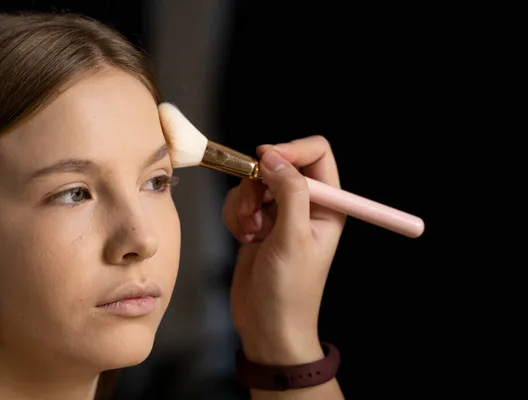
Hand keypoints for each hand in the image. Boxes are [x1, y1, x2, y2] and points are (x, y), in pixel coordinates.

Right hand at [222, 136, 345, 364]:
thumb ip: (289, 191)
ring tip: (249, 232)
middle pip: (279, 164)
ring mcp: (280, 214)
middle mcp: (306, 205)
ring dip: (244, 203)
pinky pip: (240, 200)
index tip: (264, 159)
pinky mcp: (258, 223)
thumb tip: (273, 156)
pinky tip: (243, 237)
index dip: (291, 150)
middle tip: (253, 211)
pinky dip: (235, 215)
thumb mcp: (293, 238)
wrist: (267, 326)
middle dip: (259, 184)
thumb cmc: (290, 290)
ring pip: (255, 182)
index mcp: (328, 204)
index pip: (316, 154)